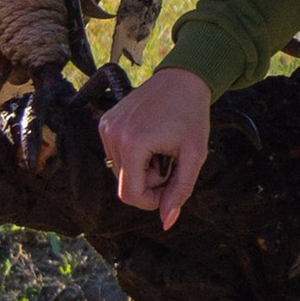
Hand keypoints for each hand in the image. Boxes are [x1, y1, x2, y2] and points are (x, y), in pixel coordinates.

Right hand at [98, 62, 210, 227]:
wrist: (183, 78)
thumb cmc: (192, 115)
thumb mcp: (194, 156)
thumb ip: (180, 191)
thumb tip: (166, 222)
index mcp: (132, 144)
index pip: (130, 195)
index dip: (152, 201)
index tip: (172, 186)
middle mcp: (113, 135)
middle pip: (125, 184)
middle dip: (149, 182)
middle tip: (170, 162)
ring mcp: (106, 127)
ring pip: (120, 172)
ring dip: (142, 169)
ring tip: (161, 149)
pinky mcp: (105, 122)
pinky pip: (116, 155)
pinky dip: (134, 156)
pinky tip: (150, 139)